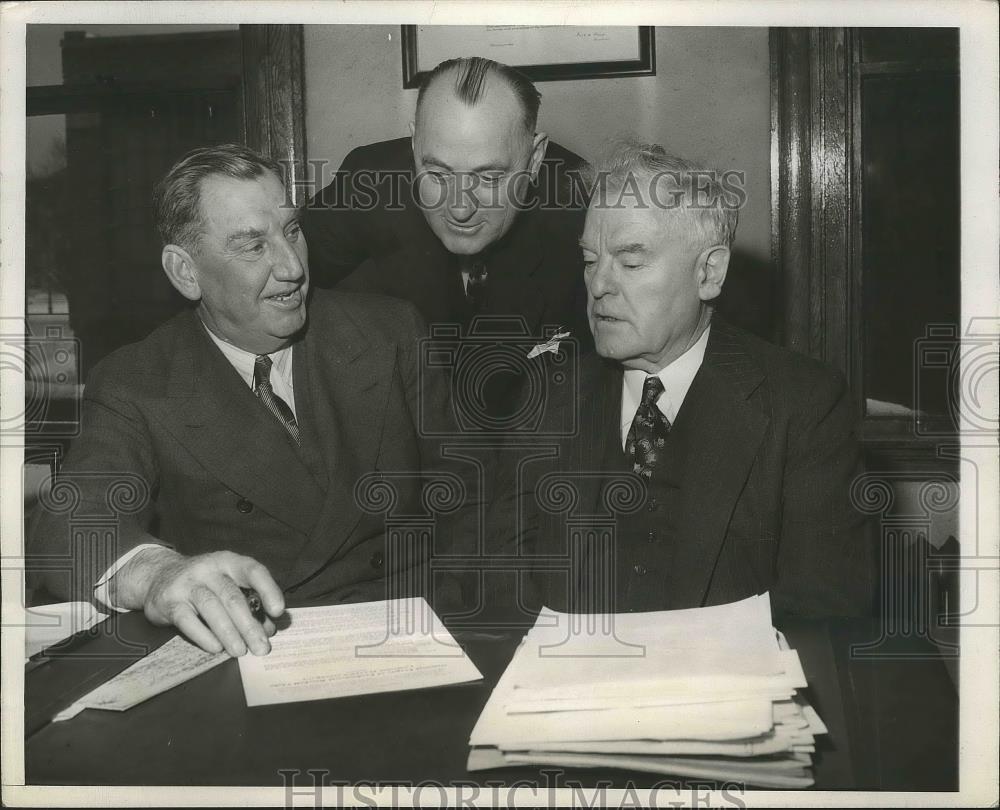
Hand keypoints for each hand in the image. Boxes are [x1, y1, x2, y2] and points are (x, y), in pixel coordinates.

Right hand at [113, 547, 284, 655]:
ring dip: (229, 632)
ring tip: (241, 651)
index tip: (278, 611)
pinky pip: (188, 620)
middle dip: (250, 625)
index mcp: (229, 561)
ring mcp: (187, 583)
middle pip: (233, 597)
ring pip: (212, 608)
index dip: (268, 589)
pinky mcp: (169, 601)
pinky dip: (204, 636)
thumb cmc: (204, 584)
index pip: (253, 571)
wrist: (157, 576)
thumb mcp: (226, 584)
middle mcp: (209, 568)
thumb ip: (249, 603)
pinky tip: (216, 648)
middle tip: (262, 647)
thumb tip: (268, 629)